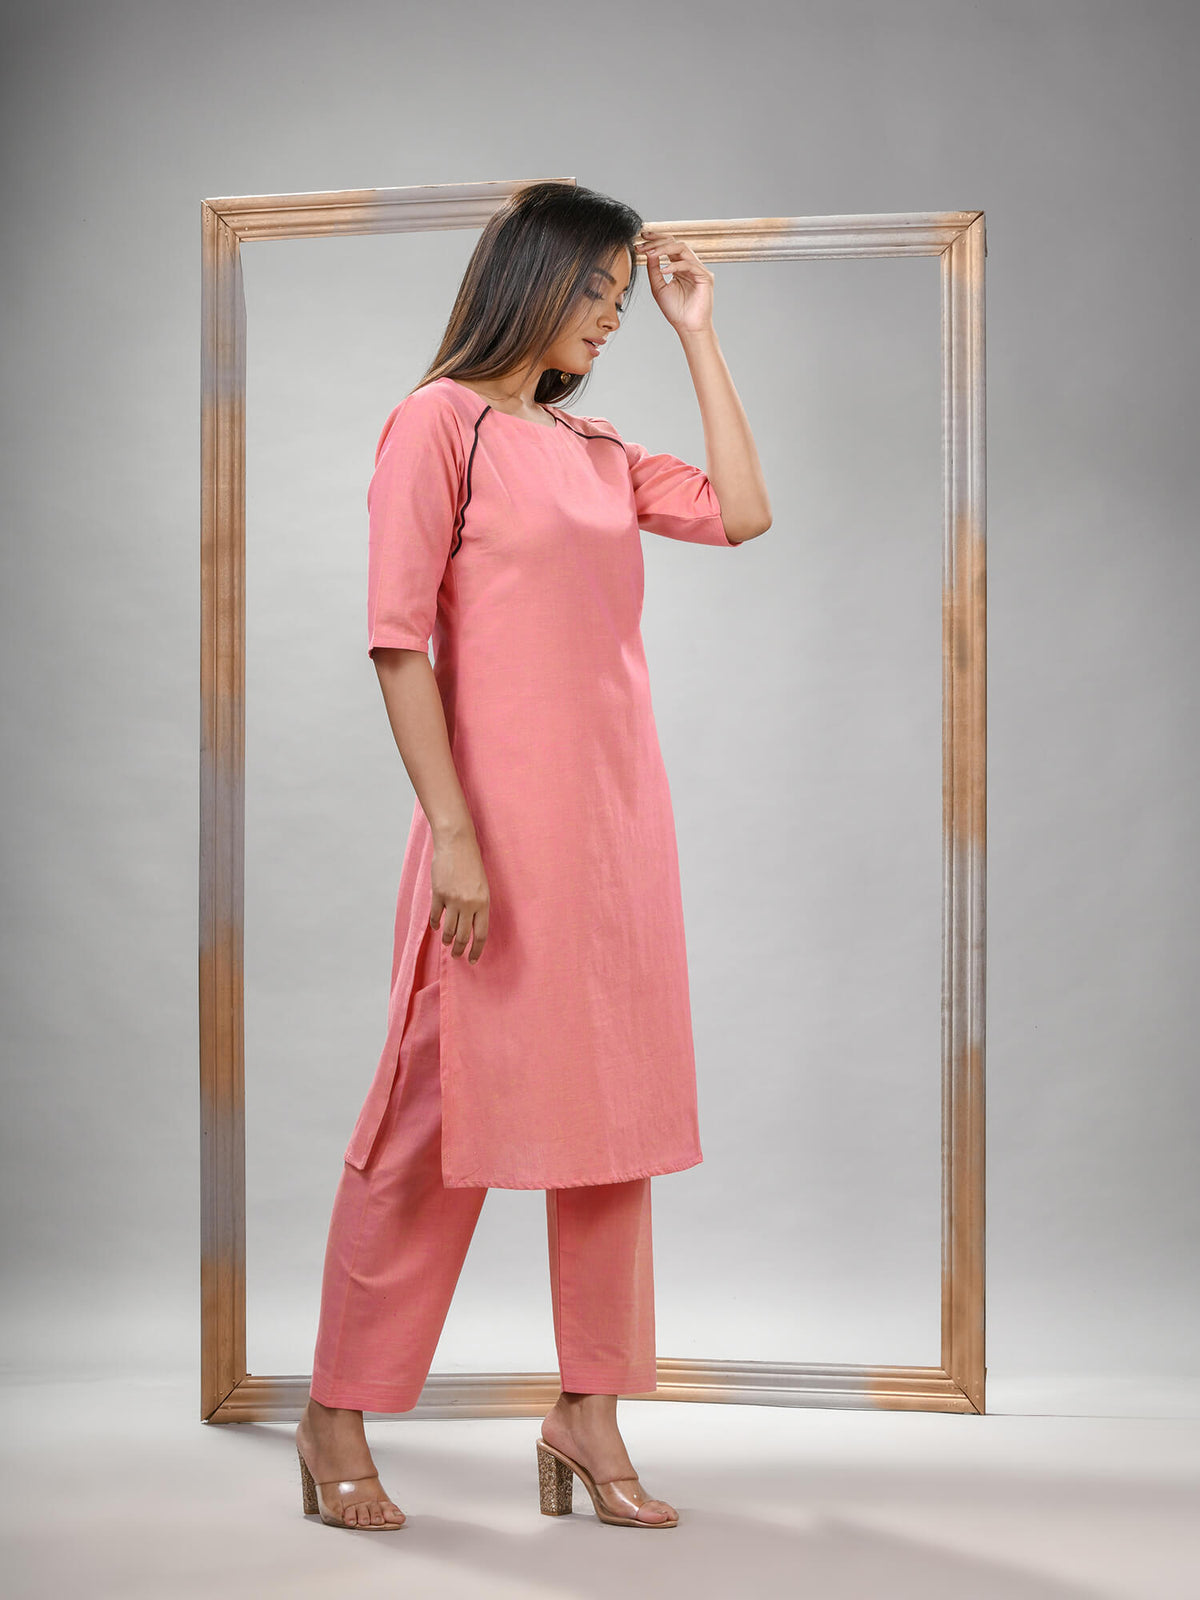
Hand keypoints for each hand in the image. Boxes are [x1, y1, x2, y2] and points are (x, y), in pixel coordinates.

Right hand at [430, 832, 489, 962]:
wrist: (457, 844)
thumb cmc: (472, 862)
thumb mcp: (482, 885)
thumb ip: (478, 905)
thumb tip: (472, 924)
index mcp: (483, 902)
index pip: (481, 934)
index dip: (477, 950)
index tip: (473, 960)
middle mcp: (468, 904)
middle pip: (464, 936)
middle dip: (460, 950)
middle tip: (457, 956)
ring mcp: (452, 900)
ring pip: (449, 929)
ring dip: (447, 939)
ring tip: (447, 944)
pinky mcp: (438, 894)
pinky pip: (435, 916)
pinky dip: (435, 924)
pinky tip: (436, 927)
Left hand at [633, 227, 713, 335]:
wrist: (687, 327)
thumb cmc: (675, 310)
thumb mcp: (658, 287)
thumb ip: (653, 269)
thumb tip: (648, 252)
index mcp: (679, 266)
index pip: (669, 246)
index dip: (655, 240)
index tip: (641, 238)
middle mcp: (690, 265)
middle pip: (675, 242)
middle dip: (658, 241)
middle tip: (643, 242)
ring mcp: (698, 269)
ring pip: (682, 248)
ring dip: (664, 249)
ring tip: (650, 253)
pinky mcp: (705, 277)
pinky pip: (689, 264)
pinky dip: (675, 266)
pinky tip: (663, 270)